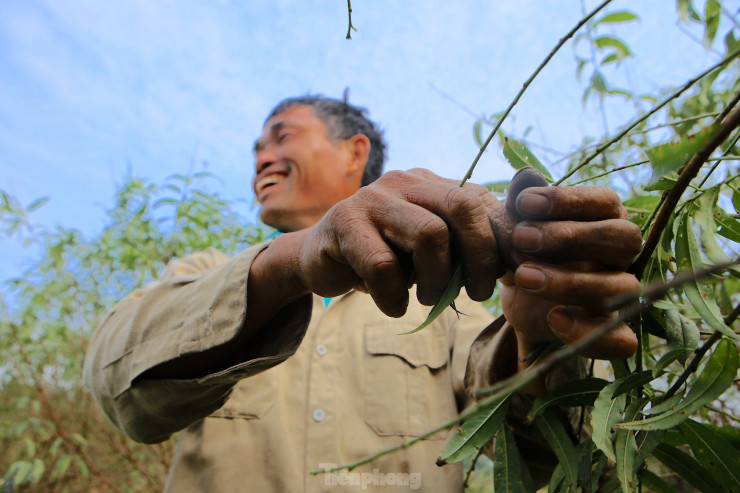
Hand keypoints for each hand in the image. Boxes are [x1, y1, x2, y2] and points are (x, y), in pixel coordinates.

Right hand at [287, 169, 508, 316]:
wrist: (320, 258)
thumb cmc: (383, 257)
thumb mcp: (429, 251)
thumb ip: (466, 247)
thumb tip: (520, 259)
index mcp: (432, 184)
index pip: (483, 200)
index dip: (504, 239)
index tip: (511, 274)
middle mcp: (406, 182)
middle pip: (462, 206)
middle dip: (480, 256)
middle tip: (477, 292)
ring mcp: (374, 198)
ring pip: (429, 235)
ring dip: (436, 280)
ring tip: (427, 298)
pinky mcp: (344, 221)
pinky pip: (383, 265)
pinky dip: (394, 296)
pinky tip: (393, 305)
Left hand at [500, 185, 641, 360]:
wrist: (520, 307)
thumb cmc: (524, 257)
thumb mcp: (514, 233)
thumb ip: (519, 210)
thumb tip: (523, 179)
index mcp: (602, 223)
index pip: (606, 202)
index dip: (568, 200)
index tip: (523, 203)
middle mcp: (619, 257)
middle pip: (624, 238)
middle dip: (571, 236)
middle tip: (521, 238)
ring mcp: (619, 297)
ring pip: (622, 287)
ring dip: (570, 281)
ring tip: (523, 276)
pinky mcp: (613, 335)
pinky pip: (623, 341)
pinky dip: (590, 331)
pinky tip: (554, 319)